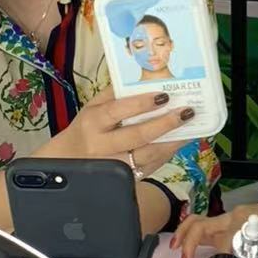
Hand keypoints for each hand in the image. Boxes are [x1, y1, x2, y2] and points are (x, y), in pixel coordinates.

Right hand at [47, 86, 198, 182]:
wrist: (67, 164)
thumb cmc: (84, 130)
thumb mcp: (91, 108)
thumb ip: (113, 93)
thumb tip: (141, 77)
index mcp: (93, 122)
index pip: (118, 110)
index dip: (141, 104)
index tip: (163, 96)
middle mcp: (102, 145)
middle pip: (137, 136)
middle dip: (165, 124)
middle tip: (186, 112)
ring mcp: (114, 166)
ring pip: (147, 155)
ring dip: (172, 141)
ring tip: (191, 127)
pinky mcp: (124, 180)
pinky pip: (150, 167)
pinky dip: (167, 154)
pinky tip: (180, 141)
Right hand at [174, 197, 257, 257]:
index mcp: (243, 220)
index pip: (225, 238)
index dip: (221, 254)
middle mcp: (230, 219)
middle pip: (202, 225)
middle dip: (190, 242)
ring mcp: (226, 222)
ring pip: (198, 223)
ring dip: (184, 236)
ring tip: (176, 251)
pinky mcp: (225, 226)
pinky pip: (204, 228)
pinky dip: (191, 236)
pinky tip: (184, 246)